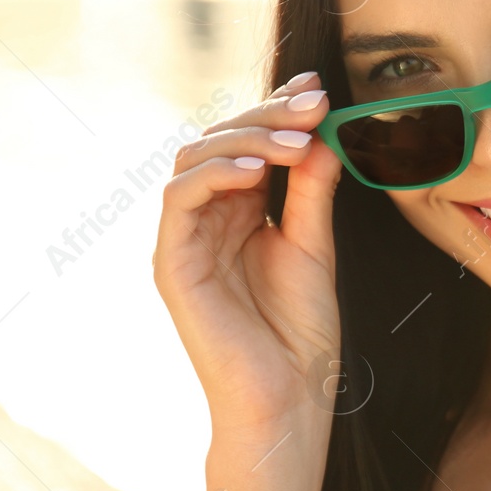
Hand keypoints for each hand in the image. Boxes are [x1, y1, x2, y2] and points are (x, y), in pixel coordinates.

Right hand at [152, 71, 344, 445]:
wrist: (288, 401)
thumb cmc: (302, 335)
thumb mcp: (315, 247)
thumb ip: (311, 191)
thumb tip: (319, 133)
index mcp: (240, 214)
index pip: (250, 144)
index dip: (278, 110)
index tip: (318, 89)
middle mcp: (207, 220)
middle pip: (222, 140)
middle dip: (269, 115)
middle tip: (315, 104)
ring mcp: (186, 240)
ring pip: (196, 157)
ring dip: (247, 138)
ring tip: (296, 140)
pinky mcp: (171, 263)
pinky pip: (180, 198)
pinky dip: (215, 173)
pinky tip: (256, 169)